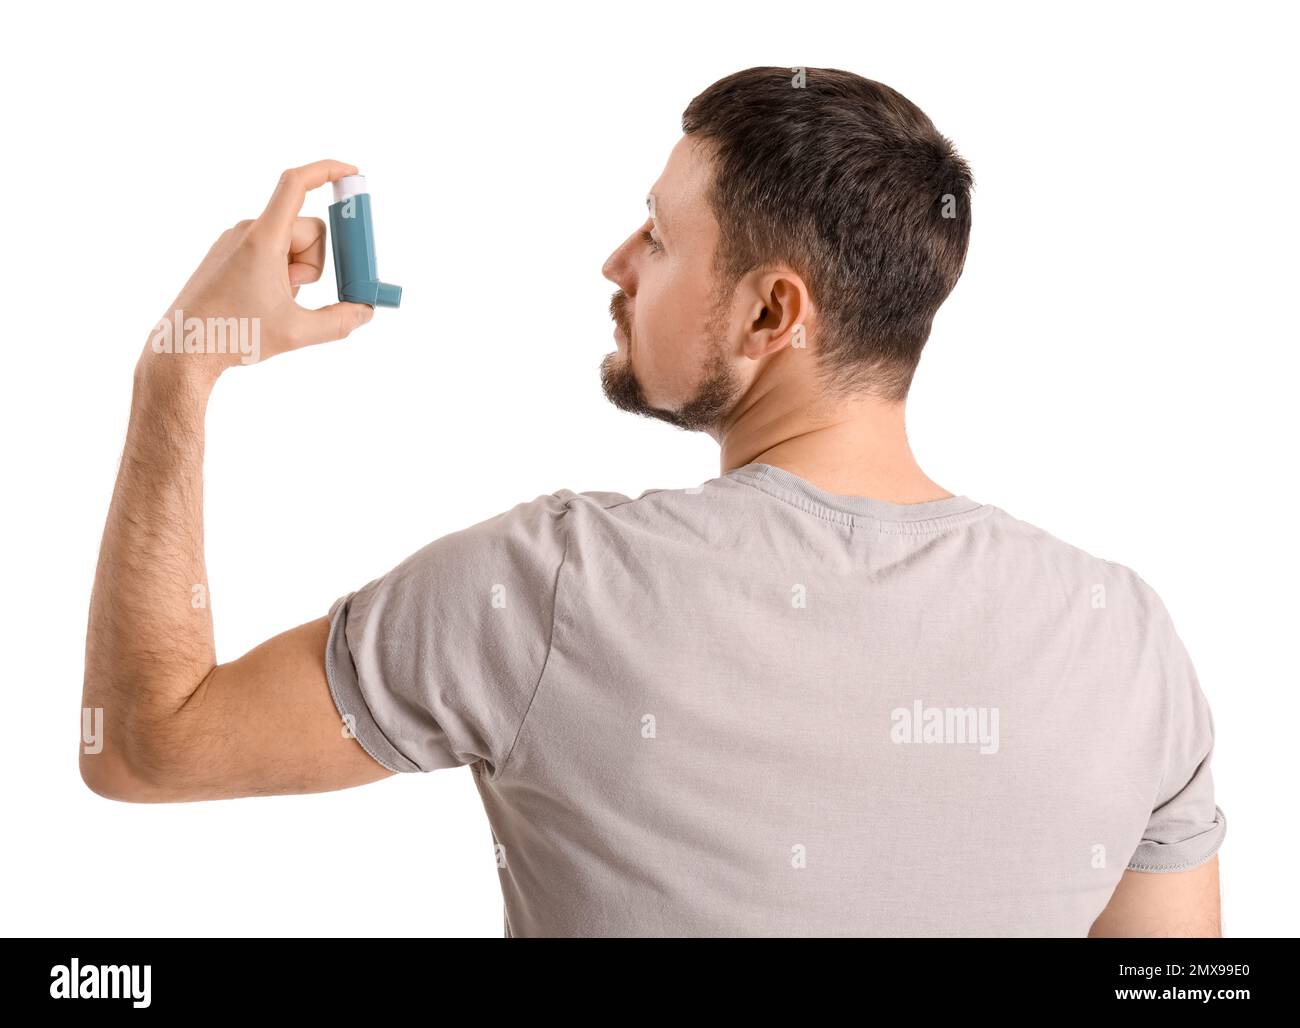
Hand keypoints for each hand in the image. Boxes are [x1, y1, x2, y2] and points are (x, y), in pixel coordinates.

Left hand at [140, 159, 375, 381]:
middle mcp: (248, 231)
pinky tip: (264, 300)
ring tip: (275, 302)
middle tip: (301, 292)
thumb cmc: (234, 335)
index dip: (328, 171)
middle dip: (315, 261)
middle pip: (307, 229)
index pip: (296, 185)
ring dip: (297, 270)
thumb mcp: (297, 332)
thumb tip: (364, 312)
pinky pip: (271, 252)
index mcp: (264, 239)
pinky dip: (280, 272)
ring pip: (290, 243)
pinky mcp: (229, 253)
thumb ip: (338, 322)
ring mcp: (237, 241)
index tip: (353, 173)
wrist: (184, 346)